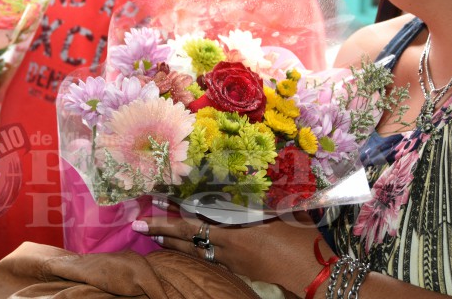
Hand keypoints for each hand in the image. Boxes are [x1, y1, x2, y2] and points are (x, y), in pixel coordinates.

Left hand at [133, 202, 325, 293]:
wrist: (314, 274)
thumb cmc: (302, 240)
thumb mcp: (284, 211)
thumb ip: (268, 196)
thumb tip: (265, 176)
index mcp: (235, 232)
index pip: (193, 224)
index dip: (169, 217)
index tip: (151, 204)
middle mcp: (228, 249)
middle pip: (187, 241)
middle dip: (160, 233)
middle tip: (137, 225)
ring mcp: (233, 263)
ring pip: (196, 252)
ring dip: (175, 244)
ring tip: (155, 238)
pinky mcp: (242, 271)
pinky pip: (211, 259)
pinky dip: (196, 252)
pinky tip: (190, 249)